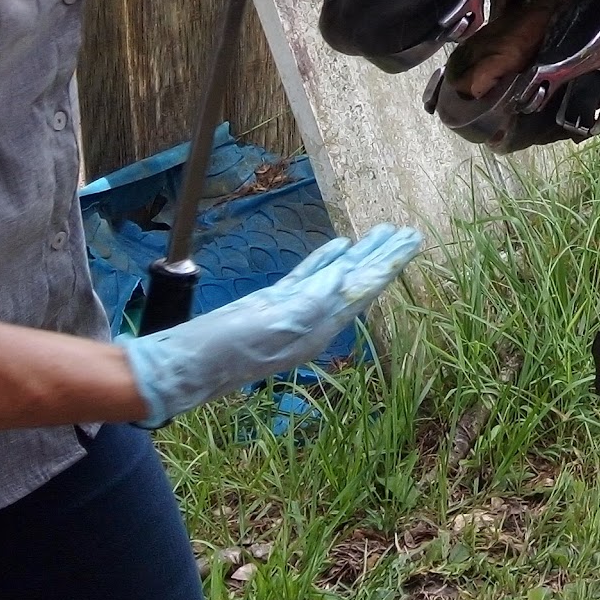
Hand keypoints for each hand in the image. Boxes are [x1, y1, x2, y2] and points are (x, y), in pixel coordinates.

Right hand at [117, 223, 421, 426]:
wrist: (187, 367)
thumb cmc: (230, 349)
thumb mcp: (278, 321)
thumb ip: (316, 297)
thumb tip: (346, 272)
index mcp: (321, 325)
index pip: (364, 286)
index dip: (389, 262)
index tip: (413, 241)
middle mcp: (314, 319)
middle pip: (358, 280)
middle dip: (383, 255)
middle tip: (409, 232)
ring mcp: (294, 311)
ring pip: (336, 275)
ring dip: (360, 254)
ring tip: (383, 233)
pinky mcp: (272, 304)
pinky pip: (309, 277)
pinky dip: (326, 260)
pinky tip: (340, 248)